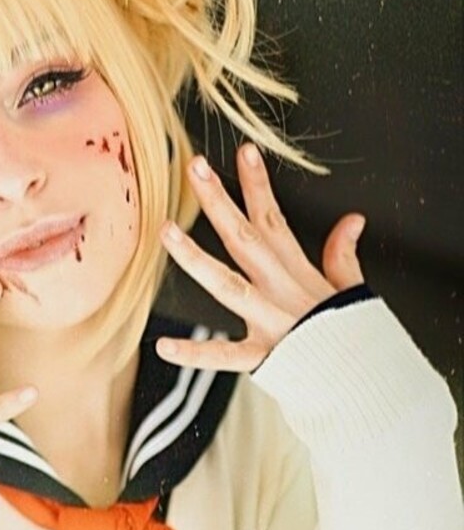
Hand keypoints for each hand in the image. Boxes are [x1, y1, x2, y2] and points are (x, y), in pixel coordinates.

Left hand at [155, 143, 365, 369]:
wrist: (367, 378)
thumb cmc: (353, 336)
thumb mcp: (352, 289)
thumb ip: (343, 256)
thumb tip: (353, 220)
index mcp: (297, 273)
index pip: (273, 220)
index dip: (257, 185)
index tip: (243, 151)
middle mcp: (280, 290)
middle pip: (245, 238)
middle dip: (219, 201)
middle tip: (194, 168)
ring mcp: (269, 321)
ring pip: (227, 283)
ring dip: (195, 256)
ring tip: (166, 231)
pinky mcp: (263, 356)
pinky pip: (224, 356)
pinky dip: (194, 354)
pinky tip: (163, 345)